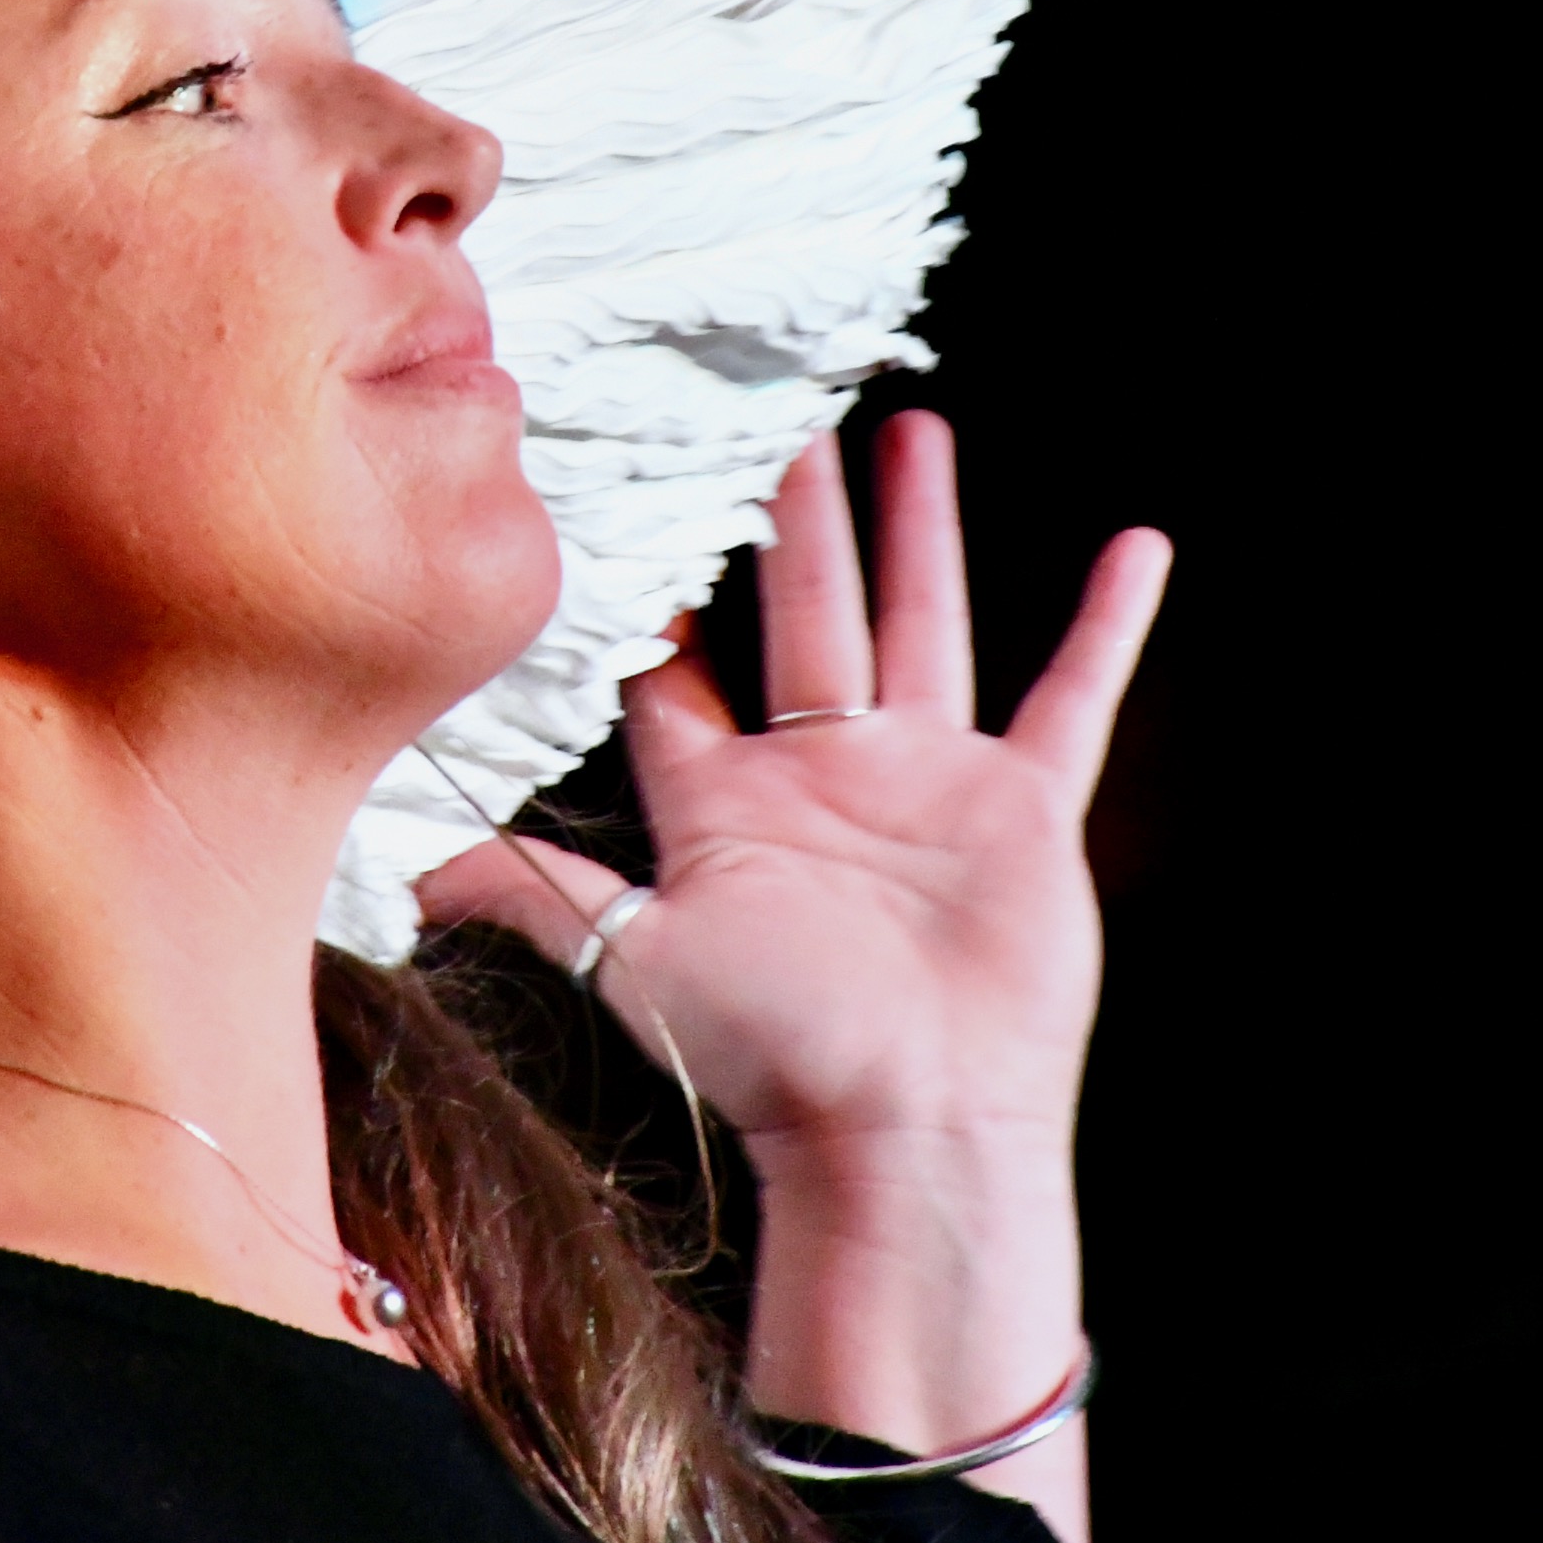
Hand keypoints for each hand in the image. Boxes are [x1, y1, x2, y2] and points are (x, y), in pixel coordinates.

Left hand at [421, 414, 1167, 1153]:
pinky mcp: (1021, 807)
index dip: (658, 589)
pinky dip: (1106, 625)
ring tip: (909, 428)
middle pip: (801, 609)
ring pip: (921, 620)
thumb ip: (536, 897)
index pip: (678, 671)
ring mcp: (926, 782)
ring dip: (918, 527)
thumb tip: (407, 870)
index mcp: (728, 802)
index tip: (640, 491)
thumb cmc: (776, 1058)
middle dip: (792, 514)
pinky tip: (1135, 548)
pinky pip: (1071, 695)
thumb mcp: (634, 963)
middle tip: (781, 413)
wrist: (911, 1129)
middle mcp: (822, 773)